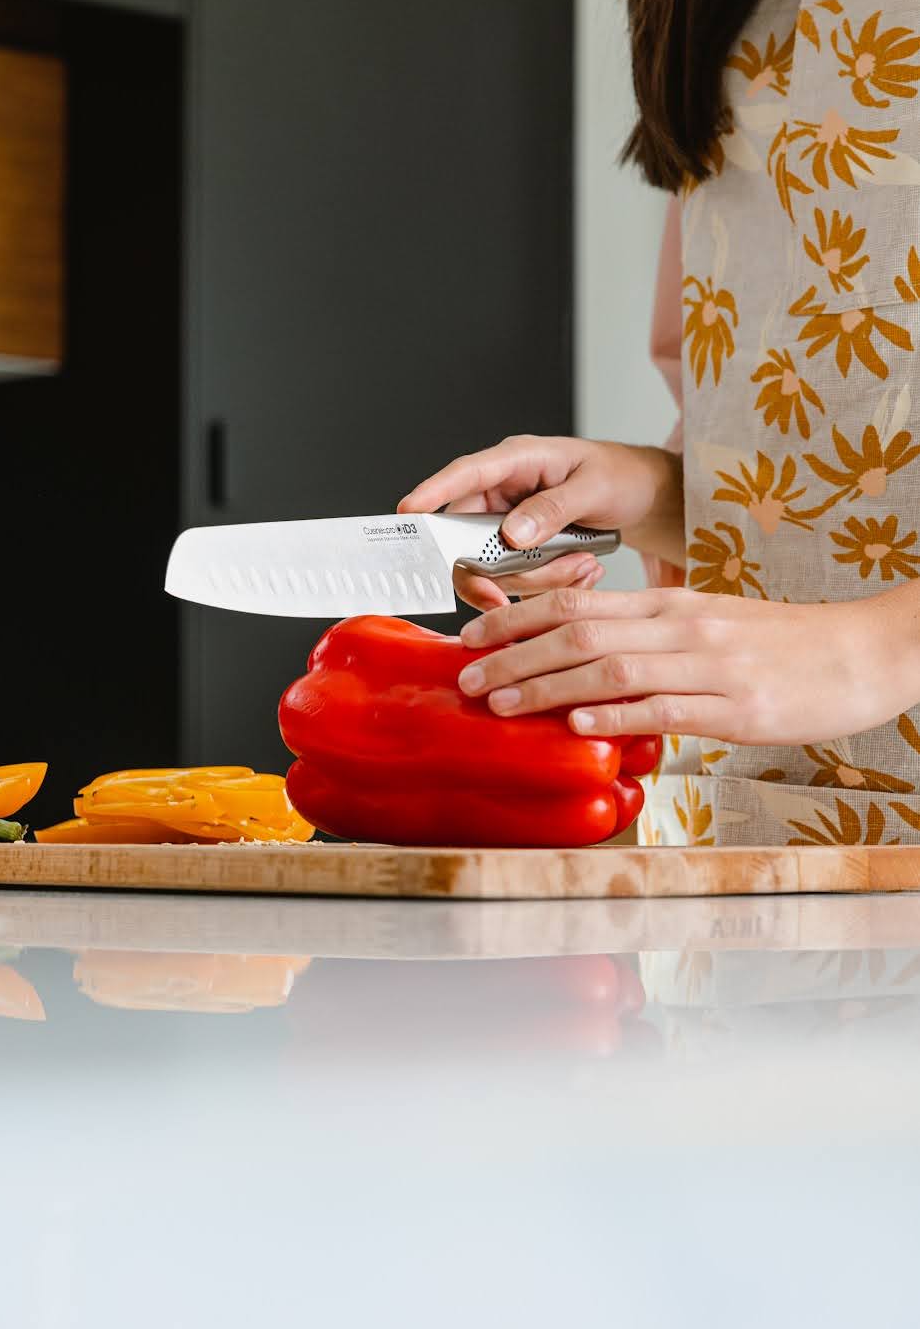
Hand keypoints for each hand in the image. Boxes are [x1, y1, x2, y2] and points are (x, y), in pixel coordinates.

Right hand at [398, 435, 682, 609]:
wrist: (644, 497)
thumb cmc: (620, 476)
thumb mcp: (594, 486)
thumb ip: (552, 508)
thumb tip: (512, 534)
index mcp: (516, 461)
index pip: (465, 474)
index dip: (433, 492)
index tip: (409, 511)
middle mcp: (502, 494)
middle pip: (470, 539)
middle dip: (502, 569)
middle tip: (529, 586)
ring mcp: (508, 525)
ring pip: (495, 569)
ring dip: (538, 579)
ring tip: (584, 564)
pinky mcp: (520, 553)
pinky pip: (517, 581)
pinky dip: (549, 586)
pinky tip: (582, 569)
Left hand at [456, 584, 919, 744]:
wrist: (863, 652)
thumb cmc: (783, 644)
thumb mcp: (709, 624)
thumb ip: (651, 635)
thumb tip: (592, 657)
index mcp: (670, 604)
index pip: (576, 601)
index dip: (516, 618)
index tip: (472, 636)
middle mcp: (680, 626)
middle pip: (578, 631)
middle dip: (513, 653)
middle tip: (465, 675)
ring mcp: (708, 665)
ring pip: (609, 669)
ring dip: (545, 686)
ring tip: (499, 702)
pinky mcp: (736, 706)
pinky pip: (665, 708)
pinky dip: (615, 716)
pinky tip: (577, 727)